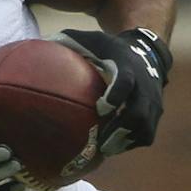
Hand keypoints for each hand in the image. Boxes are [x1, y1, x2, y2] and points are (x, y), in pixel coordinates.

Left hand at [55, 27, 171, 157]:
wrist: (147, 53)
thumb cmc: (110, 49)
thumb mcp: (93, 40)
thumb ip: (68, 42)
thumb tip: (35, 47)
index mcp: (128, 67)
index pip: (126, 82)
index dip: (116, 95)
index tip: (100, 108)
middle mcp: (145, 86)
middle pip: (138, 113)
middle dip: (120, 129)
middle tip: (99, 143)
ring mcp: (153, 102)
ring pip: (144, 129)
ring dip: (124, 141)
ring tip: (103, 150)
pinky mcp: (155, 114)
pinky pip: (146, 135)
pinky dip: (130, 143)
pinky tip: (111, 148)